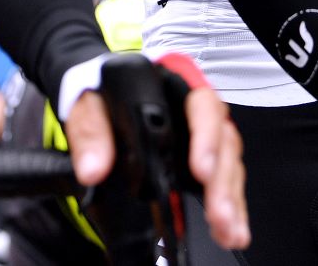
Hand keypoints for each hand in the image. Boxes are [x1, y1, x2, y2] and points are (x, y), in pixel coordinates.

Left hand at [60, 54, 247, 251]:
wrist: (97, 100)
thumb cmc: (99, 93)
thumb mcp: (87, 104)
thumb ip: (90, 131)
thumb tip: (94, 169)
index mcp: (173, 85)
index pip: (202, 103)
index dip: (206, 136)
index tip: (200, 169)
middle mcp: (196, 110)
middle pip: (223, 140)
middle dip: (222, 182)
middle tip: (218, 214)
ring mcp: (203, 137)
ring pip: (229, 165)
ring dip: (230, 200)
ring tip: (228, 231)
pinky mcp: (201, 162)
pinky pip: (223, 182)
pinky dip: (230, 208)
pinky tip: (229, 231)